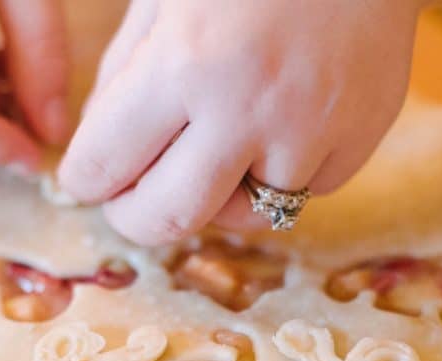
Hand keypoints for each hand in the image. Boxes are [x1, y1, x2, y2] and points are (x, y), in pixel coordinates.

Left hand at [59, 0, 426, 244]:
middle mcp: (250, 109)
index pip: (106, 161)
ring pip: (241, 216)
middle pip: (171, 218)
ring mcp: (312, 131)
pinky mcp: (359, 139)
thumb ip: (121, 76)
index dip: (83, 180)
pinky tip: (279, 128)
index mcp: (187, 59)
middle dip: (134, 220)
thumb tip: (102, 158)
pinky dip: (278, 173)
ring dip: (212, 197)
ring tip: (213, 152)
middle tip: (127, 204)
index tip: (84, 181)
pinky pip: (302, 191)